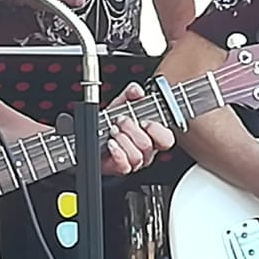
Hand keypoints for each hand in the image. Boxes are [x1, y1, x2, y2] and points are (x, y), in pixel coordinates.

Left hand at [59, 84, 175, 175]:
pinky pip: (124, 166)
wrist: (93, 136)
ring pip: (137, 156)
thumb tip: (136, 90)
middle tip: (121, 121)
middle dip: (132, 129)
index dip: (157, 131)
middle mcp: (146, 151)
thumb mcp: (121, 104)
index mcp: (152, 136)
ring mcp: (134, 162)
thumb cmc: (111, 122)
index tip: (144, 121)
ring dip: (123, 140)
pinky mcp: (121, 168)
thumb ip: (130, 94)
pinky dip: (117, 153)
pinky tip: (111, 144)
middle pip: (148, 145)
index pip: (166, 139)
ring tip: (113, 131)